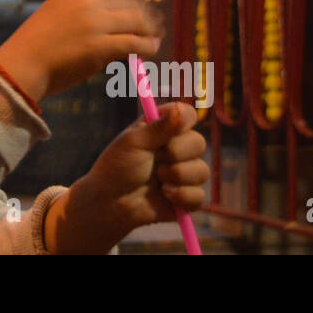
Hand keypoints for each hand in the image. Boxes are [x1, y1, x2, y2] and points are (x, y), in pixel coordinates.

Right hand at [0, 0, 163, 102]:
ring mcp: (94, 23)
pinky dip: (147, 46)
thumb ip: (78, 2)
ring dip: (151, 30)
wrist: (23, 64)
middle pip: (132, 1)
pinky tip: (149, 50)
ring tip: (154, 38)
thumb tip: (108, 4)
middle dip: (148, 13)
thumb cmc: (36, 41)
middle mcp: (88, 1)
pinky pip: (135, 42)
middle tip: (155, 24)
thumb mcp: (55, 9)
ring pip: (138, 20)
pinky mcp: (99, 47)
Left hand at [46, 101, 208, 253]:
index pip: (188, 115)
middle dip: (176, 153)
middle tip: (156, 159)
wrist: (110, 203)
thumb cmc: (117, 167)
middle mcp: (177, 148)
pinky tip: (164, 196)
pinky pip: (199, 196)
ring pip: (202, 171)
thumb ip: (159, 127)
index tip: (172, 128)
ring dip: (177, 175)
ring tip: (157, 179)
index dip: (184, 120)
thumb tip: (180, 110)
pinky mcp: (187, 198)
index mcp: (163, 129)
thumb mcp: (134, 142)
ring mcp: (183, 173)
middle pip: (199, 143)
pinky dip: (180, 196)